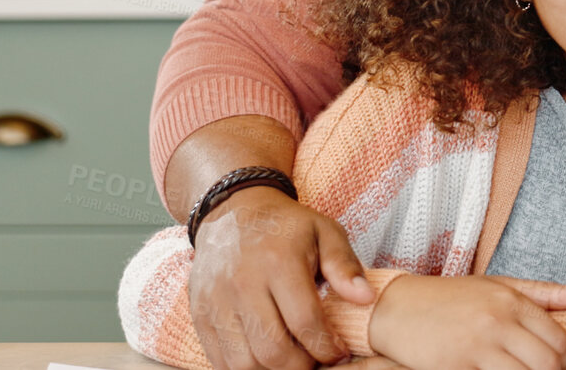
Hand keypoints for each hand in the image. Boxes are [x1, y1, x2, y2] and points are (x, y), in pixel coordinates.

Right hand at [187, 186, 374, 369]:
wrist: (233, 211)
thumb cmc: (287, 227)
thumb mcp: (325, 232)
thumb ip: (345, 266)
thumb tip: (366, 298)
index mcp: (278, 262)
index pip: (304, 321)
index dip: (326, 347)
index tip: (339, 352)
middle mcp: (242, 284)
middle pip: (272, 350)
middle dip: (301, 366)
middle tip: (316, 360)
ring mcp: (215, 301)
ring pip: (243, 362)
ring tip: (292, 360)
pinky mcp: (199, 314)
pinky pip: (219, 359)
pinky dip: (245, 368)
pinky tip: (266, 357)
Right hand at [368, 274, 565, 369]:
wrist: (396, 308)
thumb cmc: (449, 298)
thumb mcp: (498, 286)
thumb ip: (545, 294)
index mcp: (512, 301)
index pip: (559, 339)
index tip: (563, 369)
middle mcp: (498, 321)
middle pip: (548, 363)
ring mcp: (477, 346)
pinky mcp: (456, 367)